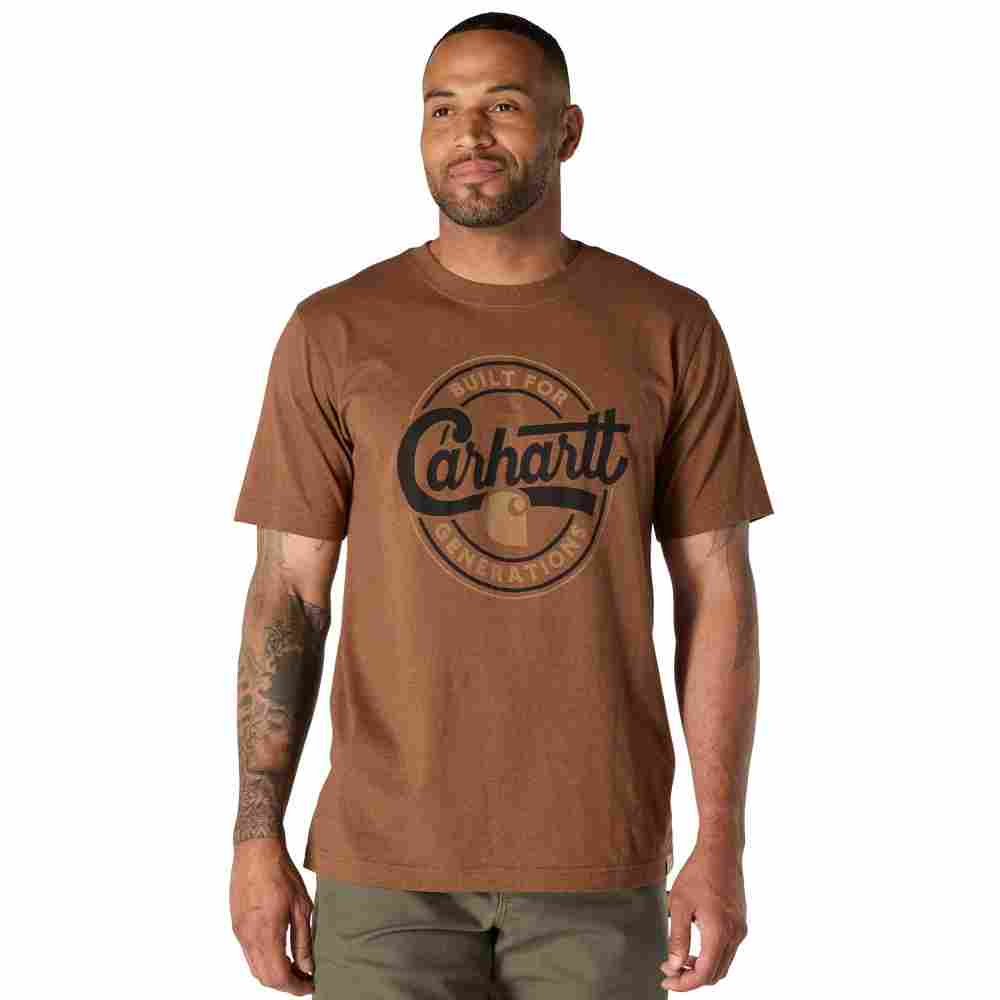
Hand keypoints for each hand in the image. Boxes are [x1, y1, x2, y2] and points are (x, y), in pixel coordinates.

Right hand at [230, 836, 315, 994]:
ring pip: (254, 967)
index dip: (295, 987)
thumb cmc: (280, 872)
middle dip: (285, 984)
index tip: (310, 986)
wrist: (255, 850)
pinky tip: (279, 952)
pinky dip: (264, 961)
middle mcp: (248, 938)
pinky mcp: (236, 925)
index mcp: (266, 933)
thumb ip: (303, 940)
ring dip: (273, 974)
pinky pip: (248, 954)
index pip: (278, 976)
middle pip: (264, 977)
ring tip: (295, 967)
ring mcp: (239, 932)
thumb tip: (308, 966)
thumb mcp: (301, 906)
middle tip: (305, 979)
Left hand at [659, 843, 747, 990]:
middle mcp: (735, 935)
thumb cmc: (698, 873)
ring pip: (722, 964)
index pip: (704, 974)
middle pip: (715, 974)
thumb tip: (674, 965)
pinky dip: (711, 955)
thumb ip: (678, 938)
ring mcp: (740, 930)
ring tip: (679, 958)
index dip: (684, 983)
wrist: (721, 851)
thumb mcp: (679, 904)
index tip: (666, 979)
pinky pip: (727, 950)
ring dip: (702, 967)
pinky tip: (693, 944)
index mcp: (719, 933)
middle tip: (670, 969)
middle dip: (691, 977)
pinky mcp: (740, 923)